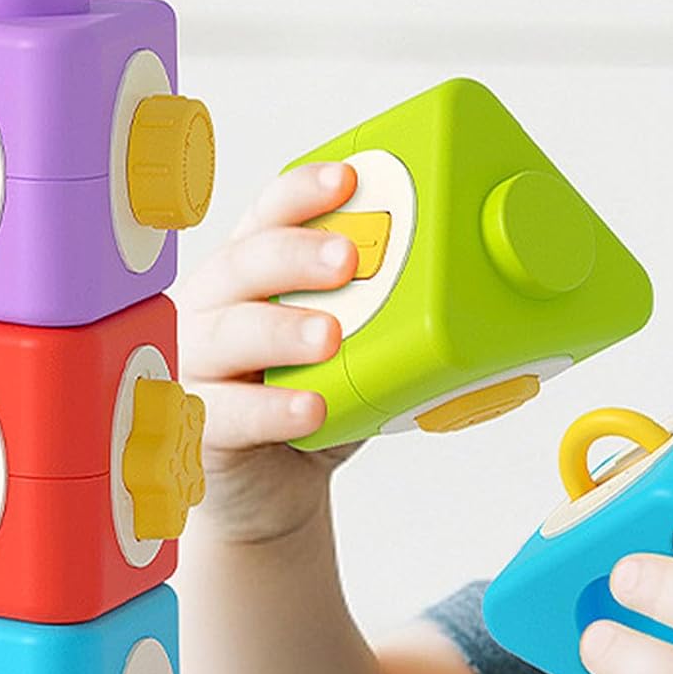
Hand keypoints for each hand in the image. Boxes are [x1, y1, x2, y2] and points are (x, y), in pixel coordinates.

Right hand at [177, 161, 363, 544]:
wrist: (273, 492)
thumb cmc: (312, 407)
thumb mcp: (354, 354)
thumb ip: (386, 319)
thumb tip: (477, 287)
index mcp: (251, 275)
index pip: (267, 216)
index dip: (302, 193)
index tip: (348, 181)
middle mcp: (212, 308)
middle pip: (241, 263)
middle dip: (296, 255)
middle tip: (349, 260)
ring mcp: (195, 366)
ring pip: (225, 333)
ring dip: (280, 329)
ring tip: (331, 336)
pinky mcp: (195, 426)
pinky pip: (226, 412)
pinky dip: (269, 410)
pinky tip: (308, 409)